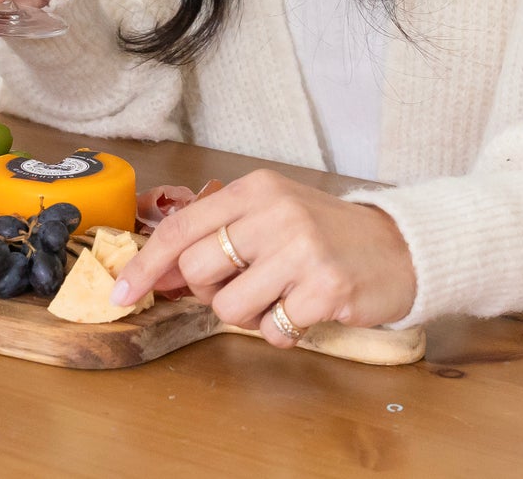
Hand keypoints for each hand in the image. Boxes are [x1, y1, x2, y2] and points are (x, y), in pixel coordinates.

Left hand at [109, 170, 416, 344]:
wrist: (399, 246)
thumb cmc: (323, 233)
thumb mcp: (269, 214)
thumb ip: (217, 234)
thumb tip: (158, 270)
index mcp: (253, 191)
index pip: (180, 228)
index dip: (146, 264)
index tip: (123, 292)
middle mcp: (274, 214)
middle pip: (197, 271)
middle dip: (207, 292)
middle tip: (240, 287)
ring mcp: (301, 251)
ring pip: (229, 307)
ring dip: (246, 315)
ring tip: (276, 298)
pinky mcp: (326, 289)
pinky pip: (273, 331)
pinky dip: (281, 331)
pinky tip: (302, 311)